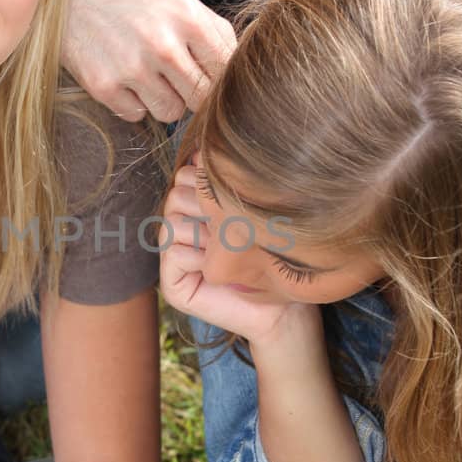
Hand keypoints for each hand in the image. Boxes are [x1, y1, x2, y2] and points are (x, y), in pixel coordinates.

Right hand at [63, 0, 234, 121]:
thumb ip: (207, 32)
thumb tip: (232, 70)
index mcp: (188, 17)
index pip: (226, 70)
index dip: (221, 76)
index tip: (208, 73)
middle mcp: (163, 45)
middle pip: (201, 98)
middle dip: (193, 89)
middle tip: (176, 73)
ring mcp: (131, 67)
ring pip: (170, 112)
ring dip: (163, 98)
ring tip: (146, 71)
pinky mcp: (101, 84)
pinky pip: (135, 114)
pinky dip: (132, 100)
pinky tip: (120, 72)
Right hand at [160, 165, 298, 342]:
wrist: (288, 309)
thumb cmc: (277, 256)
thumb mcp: (251, 210)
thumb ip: (222, 184)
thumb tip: (200, 152)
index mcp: (194, 212)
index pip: (183, 176)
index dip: (209, 184)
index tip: (240, 206)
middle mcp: (179, 234)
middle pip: (176, 195)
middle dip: (209, 209)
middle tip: (237, 233)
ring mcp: (172, 261)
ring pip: (173, 221)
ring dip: (208, 235)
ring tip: (231, 251)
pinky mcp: (174, 287)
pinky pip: (174, 252)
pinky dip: (202, 258)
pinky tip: (222, 270)